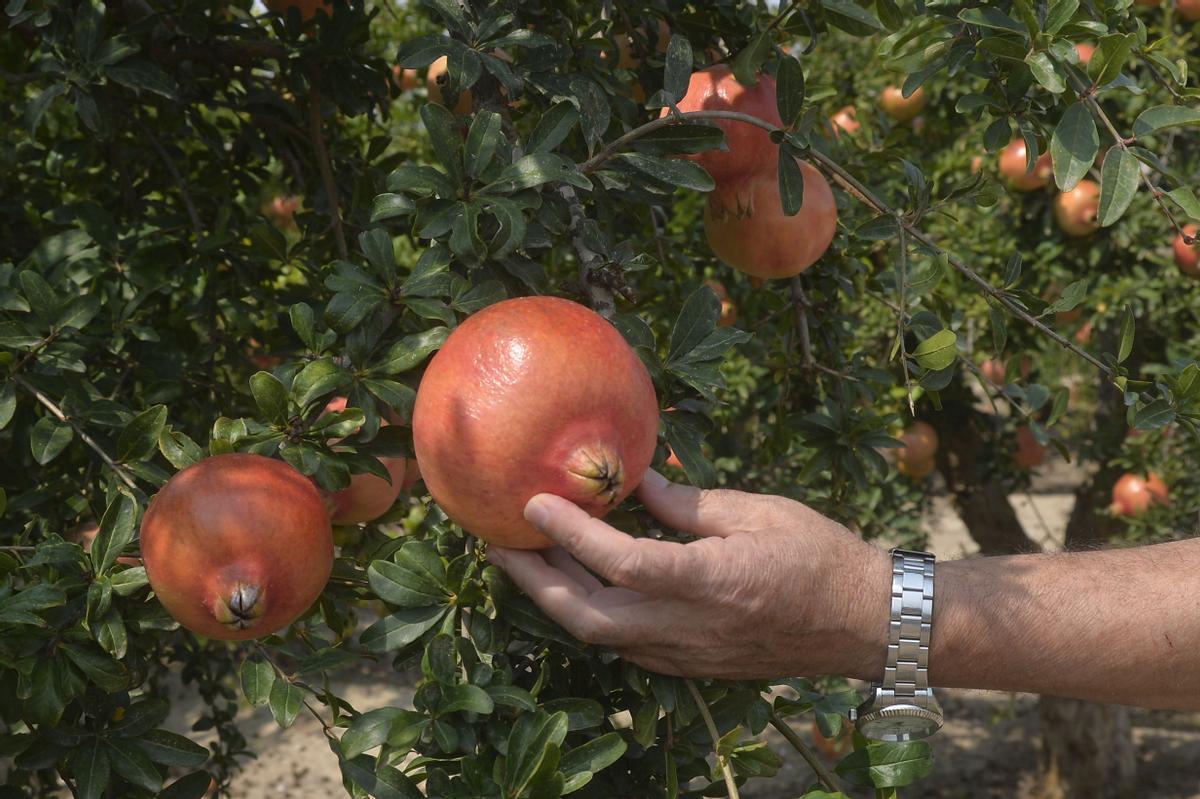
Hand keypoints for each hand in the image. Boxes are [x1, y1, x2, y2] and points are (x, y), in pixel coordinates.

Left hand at [486, 470, 891, 679]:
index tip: (533, 504)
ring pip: (599, 636)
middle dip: (534, 581)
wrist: (863, 623)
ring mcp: (687, 653)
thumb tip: (634, 480)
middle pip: (587, 616)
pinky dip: (592, 614)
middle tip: (501, 542)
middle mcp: (688, 627)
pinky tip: (581, 584)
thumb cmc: (820, 557)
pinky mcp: (690, 663)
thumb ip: (686, 503)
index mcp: (709, 582)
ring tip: (529, 558)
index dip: (569, 534)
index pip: (620, 562)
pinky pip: (624, 644)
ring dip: (557, 598)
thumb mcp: (756, 511)